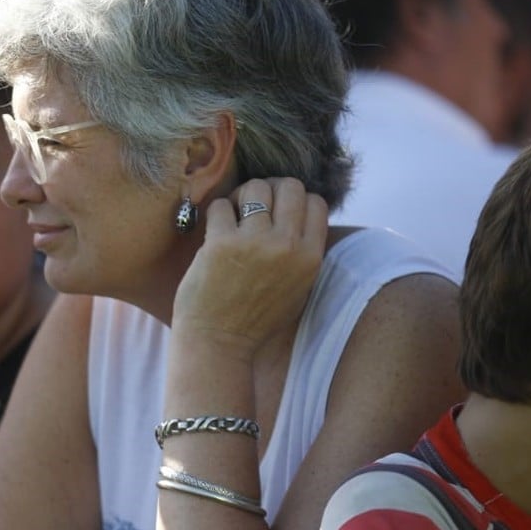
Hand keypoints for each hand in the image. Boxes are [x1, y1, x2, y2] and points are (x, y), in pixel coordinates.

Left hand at [171, 178, 327, 357]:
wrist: (219, 344)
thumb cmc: (255, 320)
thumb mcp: (297, 289)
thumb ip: (303, 253)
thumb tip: (300, 211)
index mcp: (310, 258)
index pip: (315, 202)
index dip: (295, 201)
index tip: (278, 213)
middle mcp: (287, 246)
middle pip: (289, 186)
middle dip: (271, 190)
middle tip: (254, 207)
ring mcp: (255, 242)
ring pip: (255, 187)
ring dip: (242, 197)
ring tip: (234, 215)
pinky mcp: (221, 243)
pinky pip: (222, 205)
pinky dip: (217, 213)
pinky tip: (215, 231)